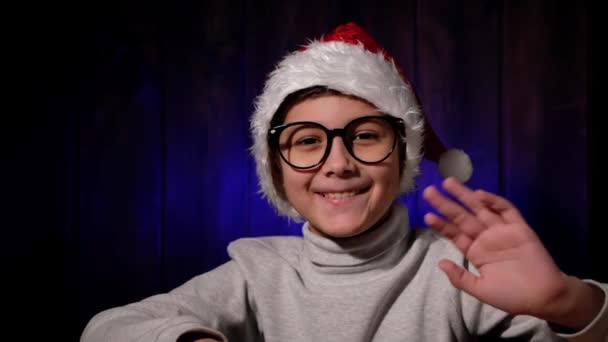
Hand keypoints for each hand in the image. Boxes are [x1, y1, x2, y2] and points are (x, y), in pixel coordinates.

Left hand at [422, 177, 602, 327]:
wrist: (544, 297)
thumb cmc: (512, 295)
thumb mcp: (481, 290)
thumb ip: (460, 277)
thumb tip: (440, 263)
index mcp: (476, 252)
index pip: (455, 233)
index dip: (442, 224)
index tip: (427, 215)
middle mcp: (486, 238)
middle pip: (462, 217)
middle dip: (446, 204)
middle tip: (429, 190)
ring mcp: (502, 231)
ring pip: (480, 209)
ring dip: (465, 196)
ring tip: (448, 183)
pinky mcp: (520, 228)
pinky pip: (506, 211)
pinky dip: (494, 201)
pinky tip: (479, 195)